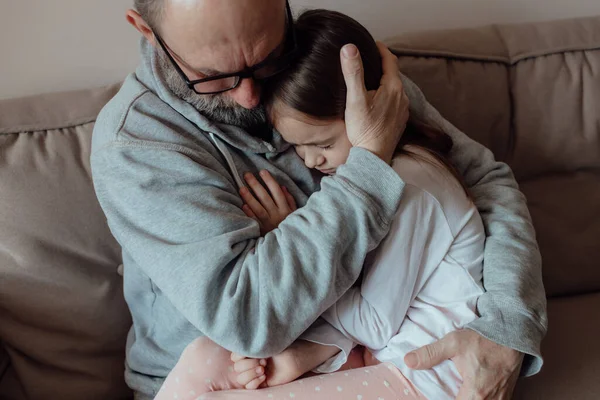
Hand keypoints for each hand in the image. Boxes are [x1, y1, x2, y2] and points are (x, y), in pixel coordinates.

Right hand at [231, 349, 301, 389]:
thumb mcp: (265, 344)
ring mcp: (254, 374)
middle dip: (249, 364)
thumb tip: (241, 346)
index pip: (234, 357)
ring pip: (241, 378)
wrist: (295, 359)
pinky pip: (249, 387)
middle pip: (237, 368)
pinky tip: (265, 376)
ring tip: (263, 369)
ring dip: (251, 374)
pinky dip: (255, 382)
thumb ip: (252, 346)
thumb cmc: (282, 348)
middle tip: (263, 361)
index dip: (240, 356)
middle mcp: (250, 363)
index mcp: (249, 352)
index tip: (253, 353)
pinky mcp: (260, 383)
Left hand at [240, 170, 296, 234]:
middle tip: (247, 175)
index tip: (262, 172)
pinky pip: (254, 220)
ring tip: (241, 188)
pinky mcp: (261, 231)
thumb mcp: (294, 213)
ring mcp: (268, 223)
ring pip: (258, 208)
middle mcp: (276, 215)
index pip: (276, 191)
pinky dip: (249, 213)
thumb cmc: (291, 227)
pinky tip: (243, 205)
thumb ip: (289, 200)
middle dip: (256, 185)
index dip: (269, 181)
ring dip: (249, 198)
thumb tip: (282, 187)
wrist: (287, 246)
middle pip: (265, 197)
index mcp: (285, 209)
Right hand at [340, 42, 408, 162]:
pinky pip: (395, 102)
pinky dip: (387, 96)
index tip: (371, 43)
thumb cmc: (364, 129)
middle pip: (393, 73)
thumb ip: (353, 72)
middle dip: (382, 65)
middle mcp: (402, 96)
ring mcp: (403, 110)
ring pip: (395, 88)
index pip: (390, 59)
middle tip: (368, 60)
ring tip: (371, 80)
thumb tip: (349, 48)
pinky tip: (377, 101)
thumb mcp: (355, 99)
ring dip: (384, 81)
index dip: (380, 48)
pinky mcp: (400, 121)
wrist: (374, 157)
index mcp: (393, 87)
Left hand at [404, 329, 523, 399]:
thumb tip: (408, 361)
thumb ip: (430, 354)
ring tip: (455, 392)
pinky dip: (478, 399)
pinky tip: (467, 392)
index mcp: (476, 392)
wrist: (511, 336)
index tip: (435, 396)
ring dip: (465, 399)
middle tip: (445, 393)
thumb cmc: (483, 339)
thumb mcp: (454, 342)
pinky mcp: (505, 398)